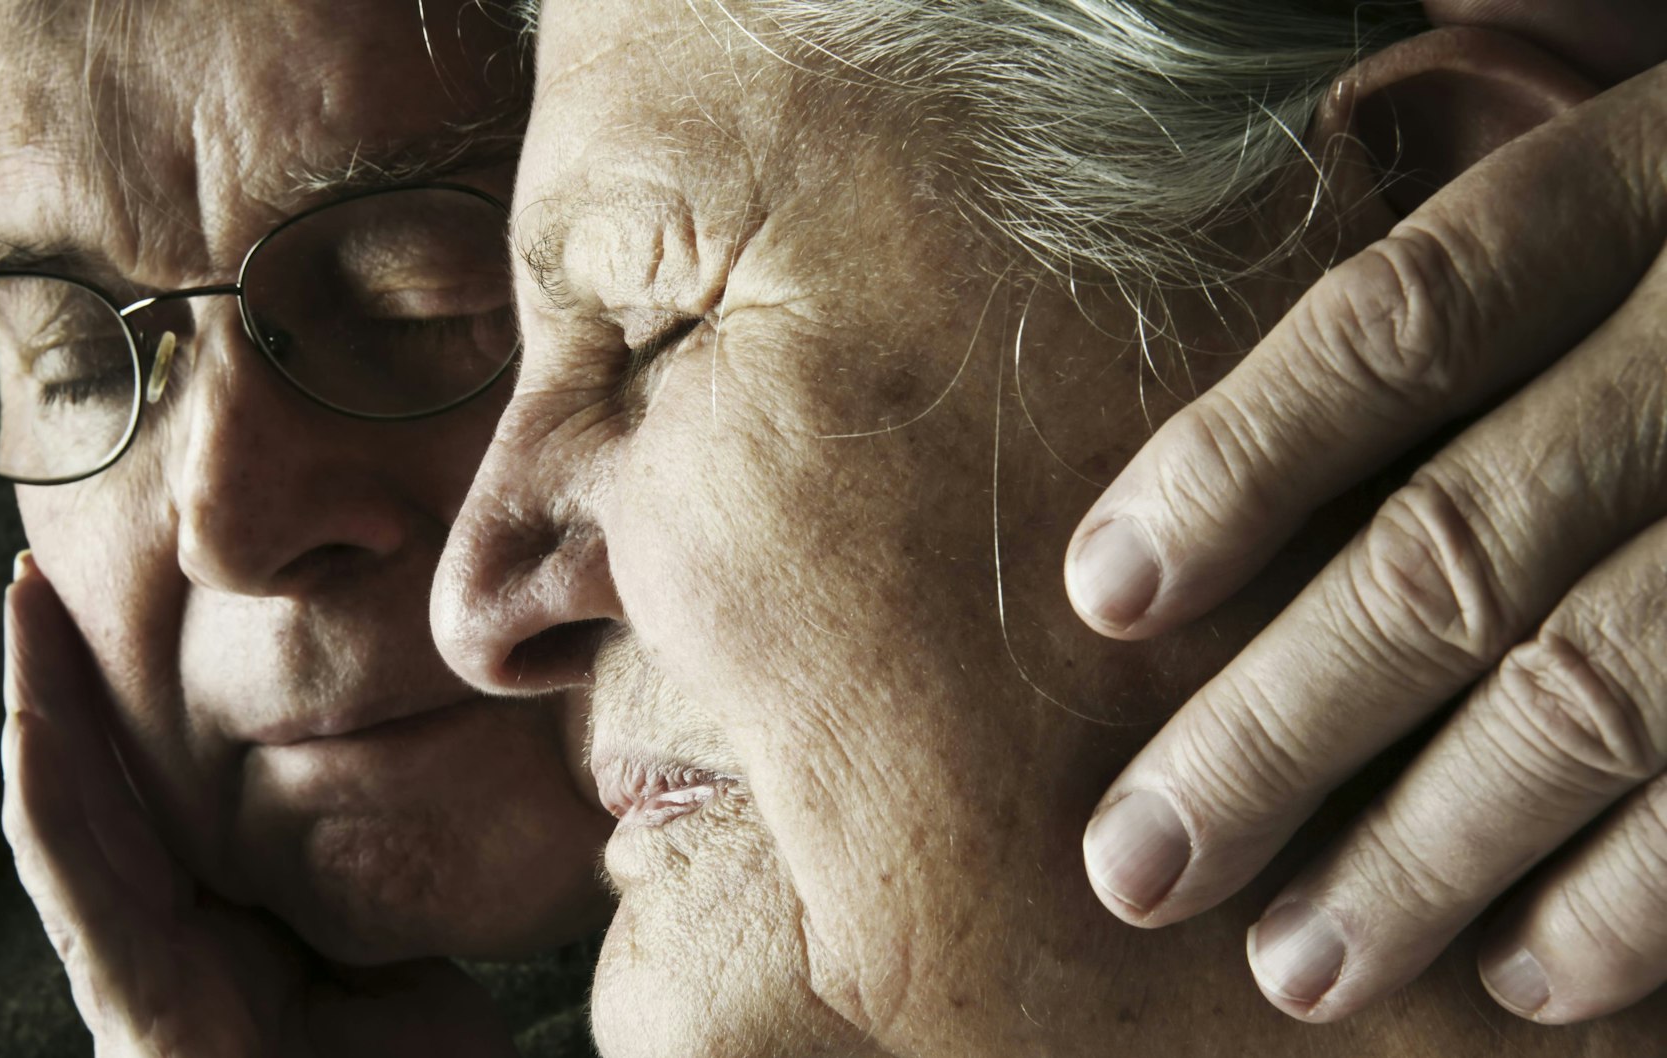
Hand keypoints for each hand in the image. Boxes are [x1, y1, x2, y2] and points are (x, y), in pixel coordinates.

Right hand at [1, 552, 517, 1056]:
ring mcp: (140, 981)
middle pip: (95, 789)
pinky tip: (33, 725)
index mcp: (218, 924)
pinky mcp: (139, 1015)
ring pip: (68, 822)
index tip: (116, 605)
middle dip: (61, 681)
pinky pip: (83, 894)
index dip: (117, 702)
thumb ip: (365, 876)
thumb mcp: (396, 949)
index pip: (150, 792)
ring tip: (25, 610)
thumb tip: (387, 781)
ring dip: (40, 709)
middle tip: (38, 572)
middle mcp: (163, 944)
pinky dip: (52, 806)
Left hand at [1070, 63, 1666, 1021]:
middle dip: (1277, 728)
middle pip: (1458, 549)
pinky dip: (1637, 895)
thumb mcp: (1630, 204)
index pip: (1403, 322)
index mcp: (1641, 199)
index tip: (1101, 596)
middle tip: (1138, 862)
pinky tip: (1525, 976)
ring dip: (1426, 853)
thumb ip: (1475, 298)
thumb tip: (1219, 487)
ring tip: (1298, 964)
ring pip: (1597, 692)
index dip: (1237, 464)